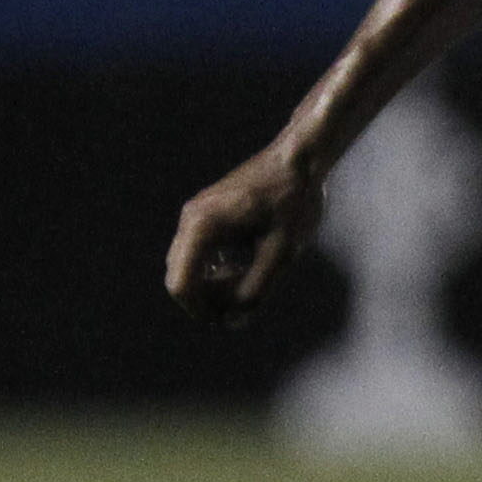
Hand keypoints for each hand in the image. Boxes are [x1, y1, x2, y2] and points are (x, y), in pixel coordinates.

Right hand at [166, 142, 323, 327]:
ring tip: (249, 284)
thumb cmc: (293, 202)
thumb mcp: (281, 253)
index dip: (201, 311)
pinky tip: (246, 268)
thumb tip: (234, 322)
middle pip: (181, 276)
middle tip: (244, 306)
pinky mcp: (208, 213)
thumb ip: (256, 290)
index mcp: (202, 227)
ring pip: (190, 265)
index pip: (181, 284)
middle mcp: (191, 219)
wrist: (301, 159)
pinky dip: (216, 267)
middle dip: (207, 299)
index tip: (229, 320)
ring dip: (213, 284)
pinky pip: (200, 251)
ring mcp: (196, 214)